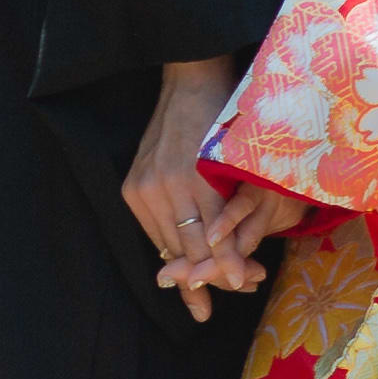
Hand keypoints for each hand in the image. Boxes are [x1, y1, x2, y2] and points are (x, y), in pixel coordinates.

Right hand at [125, 57, 291, 311]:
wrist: (191, 82)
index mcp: (198, 179)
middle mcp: (167, 186)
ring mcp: (145, 187)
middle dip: (212, 276)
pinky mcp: (132, 187)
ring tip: (205, 296)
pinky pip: (152, 229)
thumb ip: (238, 209)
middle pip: (190, 249)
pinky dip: (170, 248)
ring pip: (169, 244)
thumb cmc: (227, 119)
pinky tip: (182, 266)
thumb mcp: (241, 162)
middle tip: (232, 294)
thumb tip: (242, 257)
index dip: (230, 267)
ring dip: (189, 270)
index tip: (245, 284)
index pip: (214, 241)